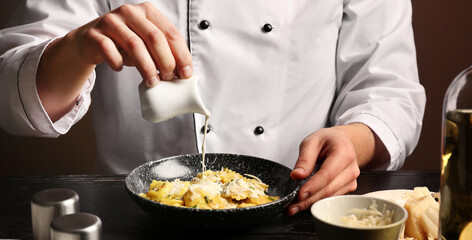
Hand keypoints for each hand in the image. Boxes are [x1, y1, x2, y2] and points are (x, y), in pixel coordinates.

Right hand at [37, 2, 192, 120]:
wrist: (90, 41)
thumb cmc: (124, 43)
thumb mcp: (146, 43)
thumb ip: (163, 51)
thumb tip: (182, 72)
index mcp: (148, 11)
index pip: (171, 32)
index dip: (181, 54)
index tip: (186, 73)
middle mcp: (130, 12)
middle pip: (155, 38)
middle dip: (166, 61)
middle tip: (169, 78)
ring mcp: (111, 21)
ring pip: (134, 45)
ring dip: (146, 67)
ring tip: (152, 81)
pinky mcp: (94, 34)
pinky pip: (109, 50)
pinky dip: (118, 62)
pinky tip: (121, 68)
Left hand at [287, 126, 360, 215]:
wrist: (342, 142)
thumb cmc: (327, 140)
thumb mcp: (312, 142)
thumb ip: (304, 159)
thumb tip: (296, 176)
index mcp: (344, 153)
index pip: (327, 174)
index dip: (313, 186)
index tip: (300, 195)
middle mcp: (351, 169)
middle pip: (329, 189)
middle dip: (309, 200)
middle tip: (291, 207)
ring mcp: (351, 181)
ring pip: (330, 197)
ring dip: (311, 204)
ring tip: (293, 208)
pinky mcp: (348, 188)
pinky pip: (332, 198)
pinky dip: (317, 202)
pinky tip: (304, 204)